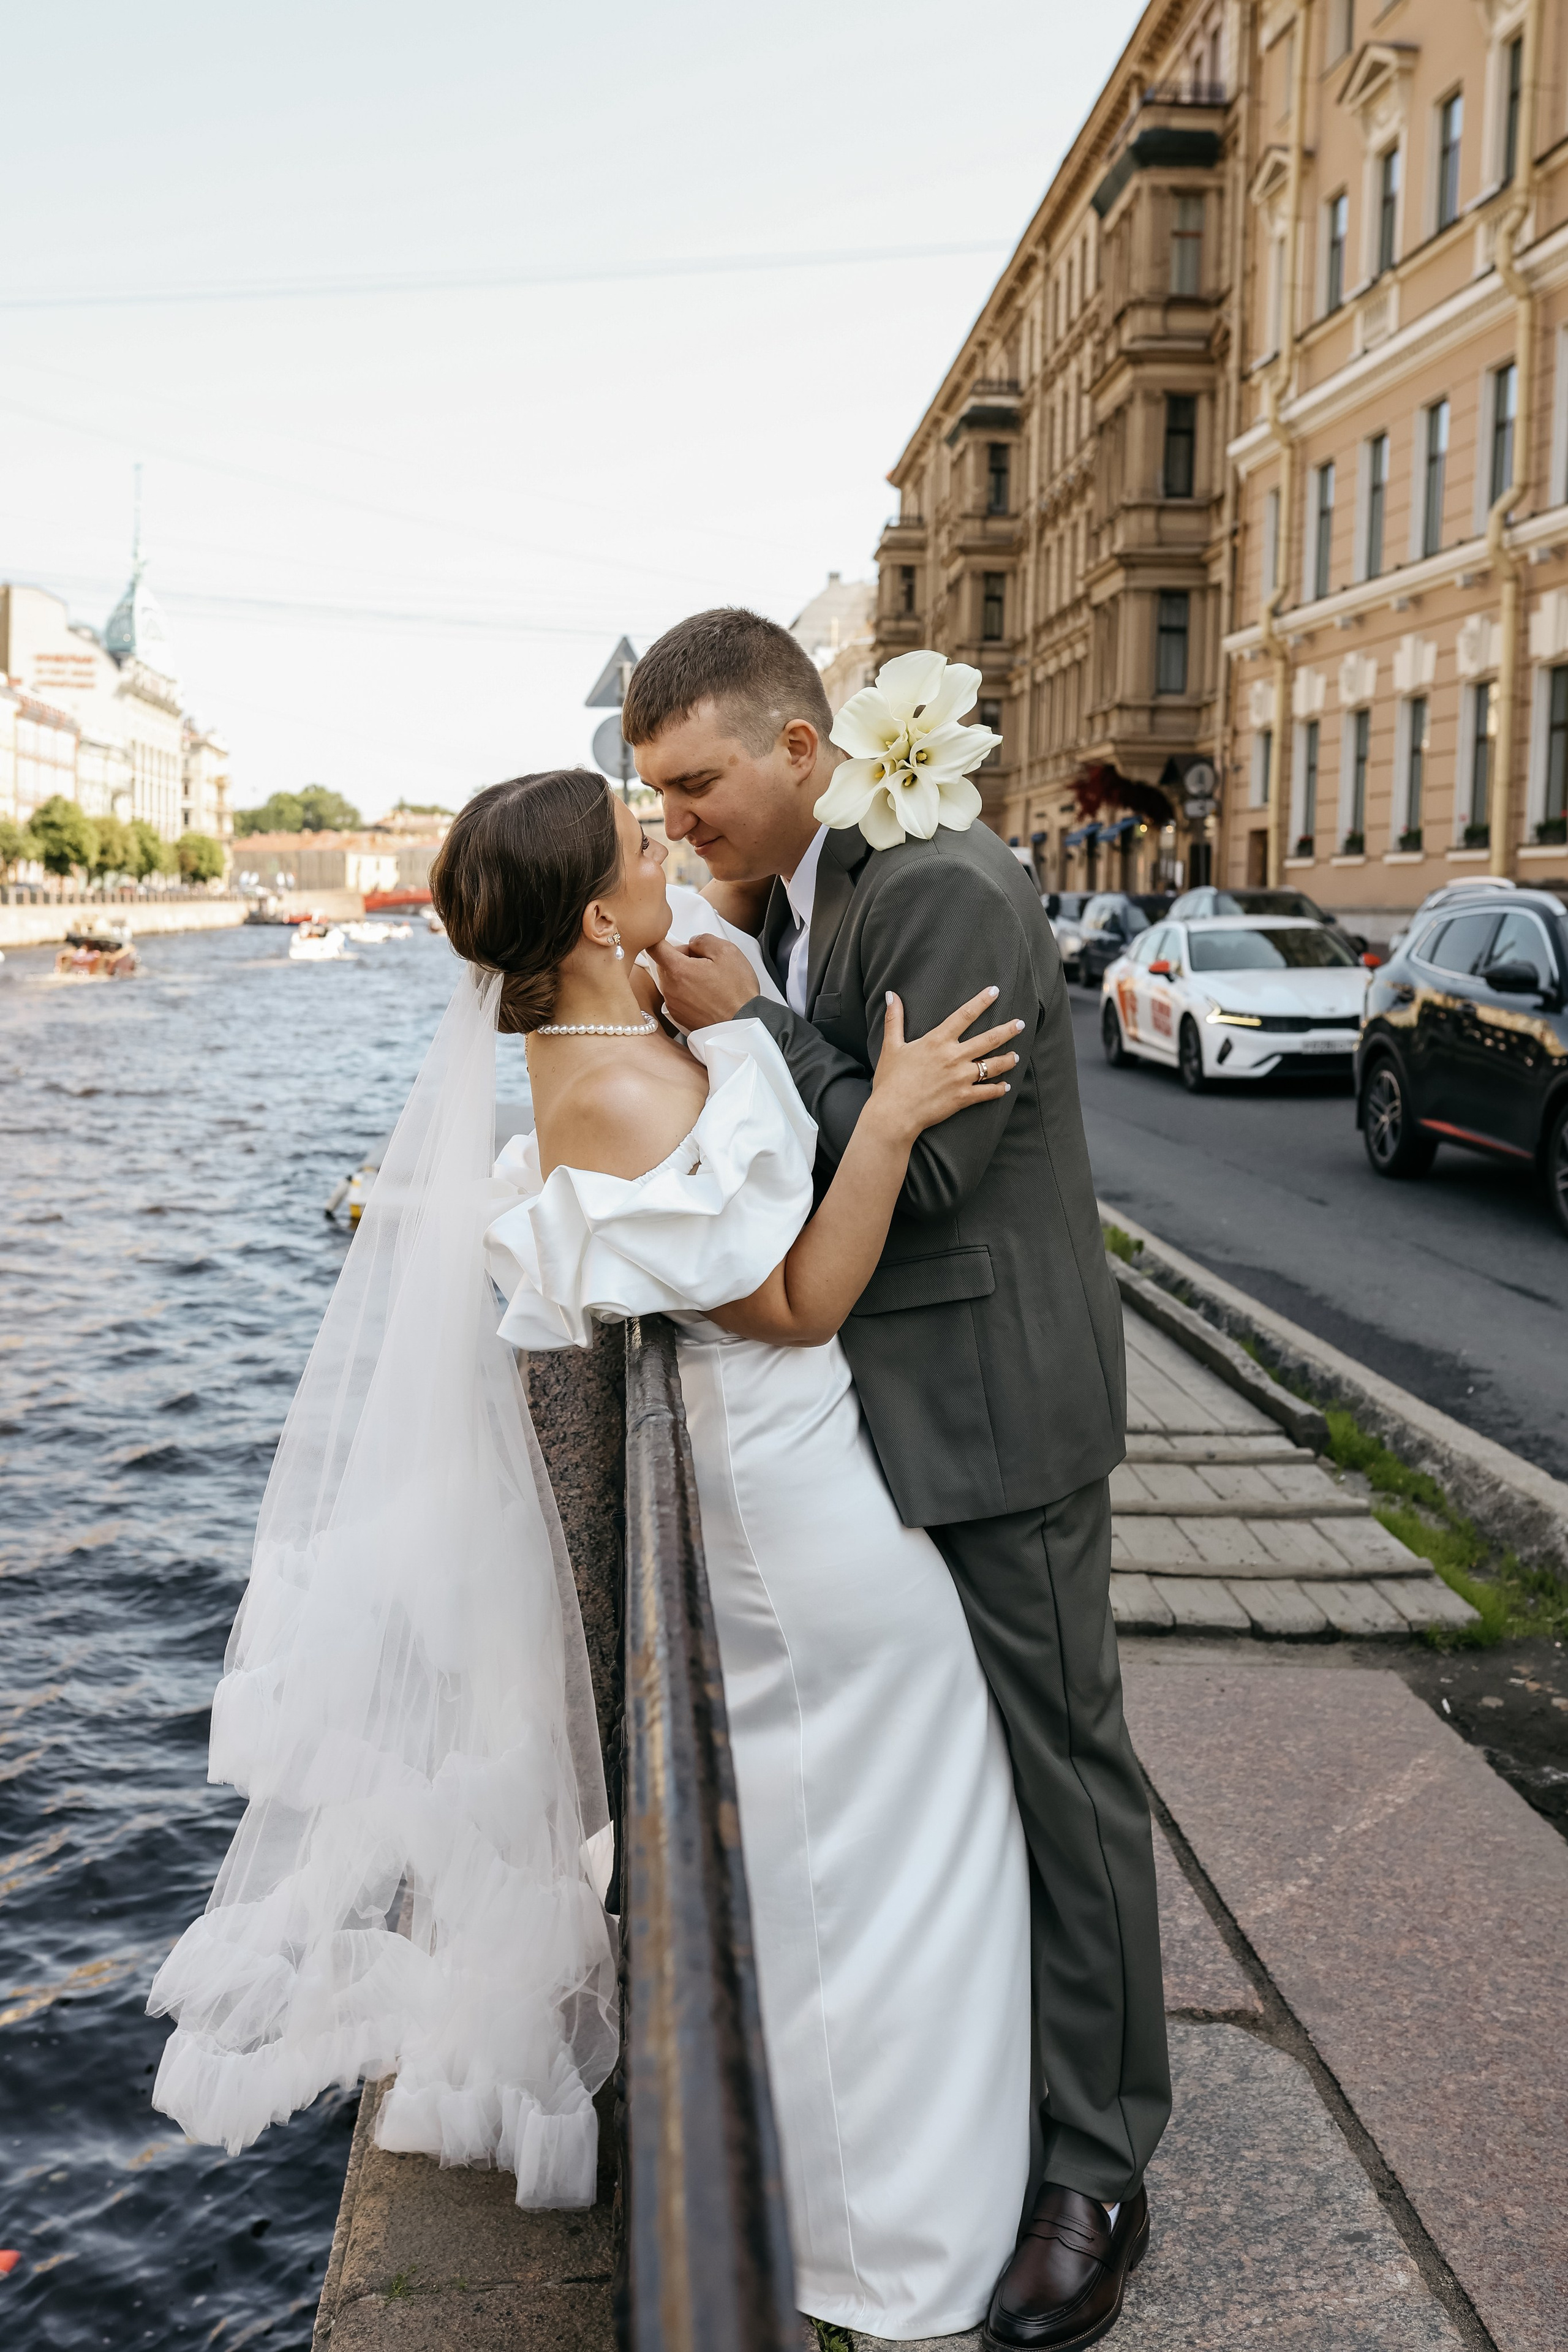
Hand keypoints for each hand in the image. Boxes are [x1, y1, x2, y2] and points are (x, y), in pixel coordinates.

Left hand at [648, 934, 760, 1030]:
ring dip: (685, 976)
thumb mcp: (727, 952)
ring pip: (671, 980)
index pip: (654, 947)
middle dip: (681, 958)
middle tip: (704, 962)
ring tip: (708, 981)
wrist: (742, 1026)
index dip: (661, 938)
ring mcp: (673, 1005)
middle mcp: (670, 989)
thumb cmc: (737, 993)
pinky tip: (707, 995)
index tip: (669, 938)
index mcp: (678, 970)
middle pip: (664, 964)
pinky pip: (677, 996)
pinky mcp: (679, 1017)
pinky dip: (688, 992)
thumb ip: (703, 940)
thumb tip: (693, 942)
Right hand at [869, 988, 1020, 1144]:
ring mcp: (961, 1078)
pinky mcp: (963, 1097)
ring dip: (1007, 1060)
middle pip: (989, 1039)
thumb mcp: (891, 1046)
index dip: (981, 1001)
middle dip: (1007, 1030)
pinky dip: (999, 1089)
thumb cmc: (891, 1080)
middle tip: (1020, 1024)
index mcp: (937, 1040)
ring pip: (993, 1065)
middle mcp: (954, 1056)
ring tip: (1016, 1056)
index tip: (995, 991)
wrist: (894, 1113)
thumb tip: (890, 994)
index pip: (965, 1015)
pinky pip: (988, 1092)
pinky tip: (1005, 1086)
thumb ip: (894, 1019)